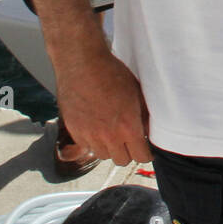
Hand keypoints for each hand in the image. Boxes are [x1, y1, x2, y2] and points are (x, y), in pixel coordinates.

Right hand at [55, 48, 151, 166]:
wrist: (81, 63)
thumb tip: (148, 130)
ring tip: (111, 133)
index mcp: (127, 127)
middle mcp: (108, 136)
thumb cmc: (110, 72)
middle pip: (122, 160)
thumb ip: (144, 116)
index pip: (141, 157)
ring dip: (109, 148)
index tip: (145, 149)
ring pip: (103, 155)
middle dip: (128, 152)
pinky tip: (96, 127)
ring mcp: (89, 135)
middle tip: (129, 141)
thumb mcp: (136, 92)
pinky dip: (92, 141)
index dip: (146, 154)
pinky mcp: (74, 131)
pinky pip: (87, 146)